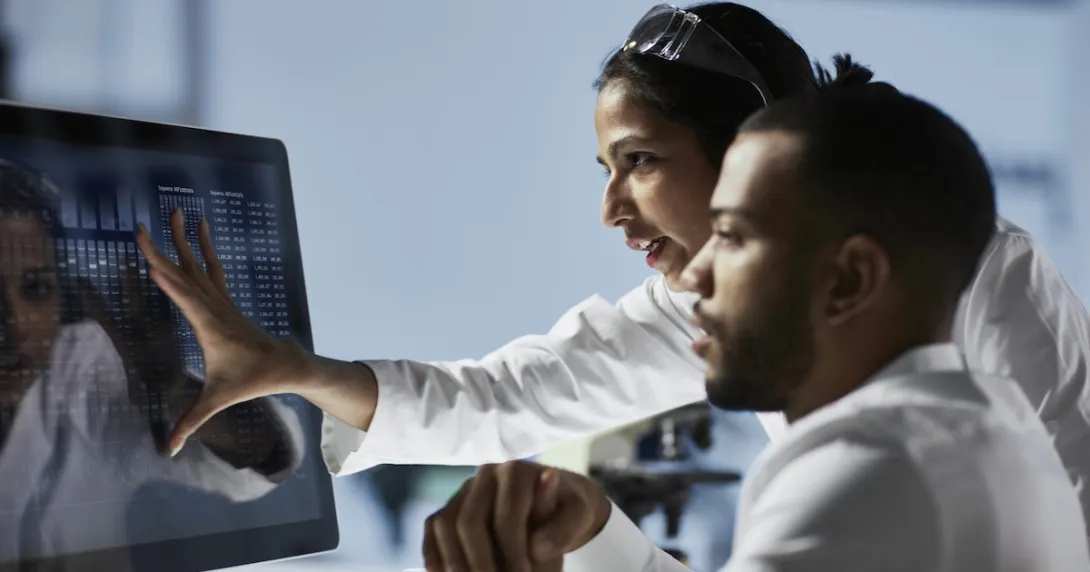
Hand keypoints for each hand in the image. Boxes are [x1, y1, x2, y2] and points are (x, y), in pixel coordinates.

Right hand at [135, 209, 309, 455]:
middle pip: (186, 274)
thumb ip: (191, 423)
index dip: (167, 280)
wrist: (286, 364)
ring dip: (184, 239)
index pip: (185, 299)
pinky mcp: (225, 300)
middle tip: (145, 225)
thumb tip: (169, 449)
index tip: (150, 260)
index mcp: (210, 327)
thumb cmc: (252, 380)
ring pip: (199, 265)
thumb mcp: (219, 401)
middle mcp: (215, 308)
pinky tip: (200, 230)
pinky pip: (212, 268)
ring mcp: (221, 300)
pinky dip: (202, 249)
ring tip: (177, 212)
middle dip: (165, 250)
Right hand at [422, 460, 611, 571]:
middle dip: (480, 562)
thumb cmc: (567, 510)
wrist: (556, 502)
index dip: (512, 552)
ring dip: (454, 561)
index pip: (506, 516)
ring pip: (445, 523)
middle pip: (468, 521)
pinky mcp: (453, 504)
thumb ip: (563, 528)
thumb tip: (537, 548)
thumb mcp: (579, 515)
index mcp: (517, 472)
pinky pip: (434, 526)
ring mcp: (466, 488)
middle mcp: (486, 473)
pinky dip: (433, 552)